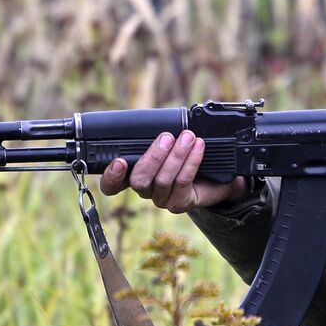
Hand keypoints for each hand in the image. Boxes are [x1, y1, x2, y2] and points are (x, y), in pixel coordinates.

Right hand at [98, 131, 247, 211]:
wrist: (213, 175)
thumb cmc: (184, 154)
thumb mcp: (168, 142)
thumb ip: (158, 137)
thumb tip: (159, 122)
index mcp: (133, 175)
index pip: (112, 184)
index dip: (111, 176)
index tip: (119, 162)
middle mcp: (145, 189)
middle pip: (138, 180)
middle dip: (153, 157)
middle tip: (166, 137)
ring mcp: (161, 199)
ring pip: (162, 180)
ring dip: (176, 155)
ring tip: (188, 137)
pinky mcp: (179, 203)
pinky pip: (182, 182)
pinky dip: (191, 162)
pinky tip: (198, 147)